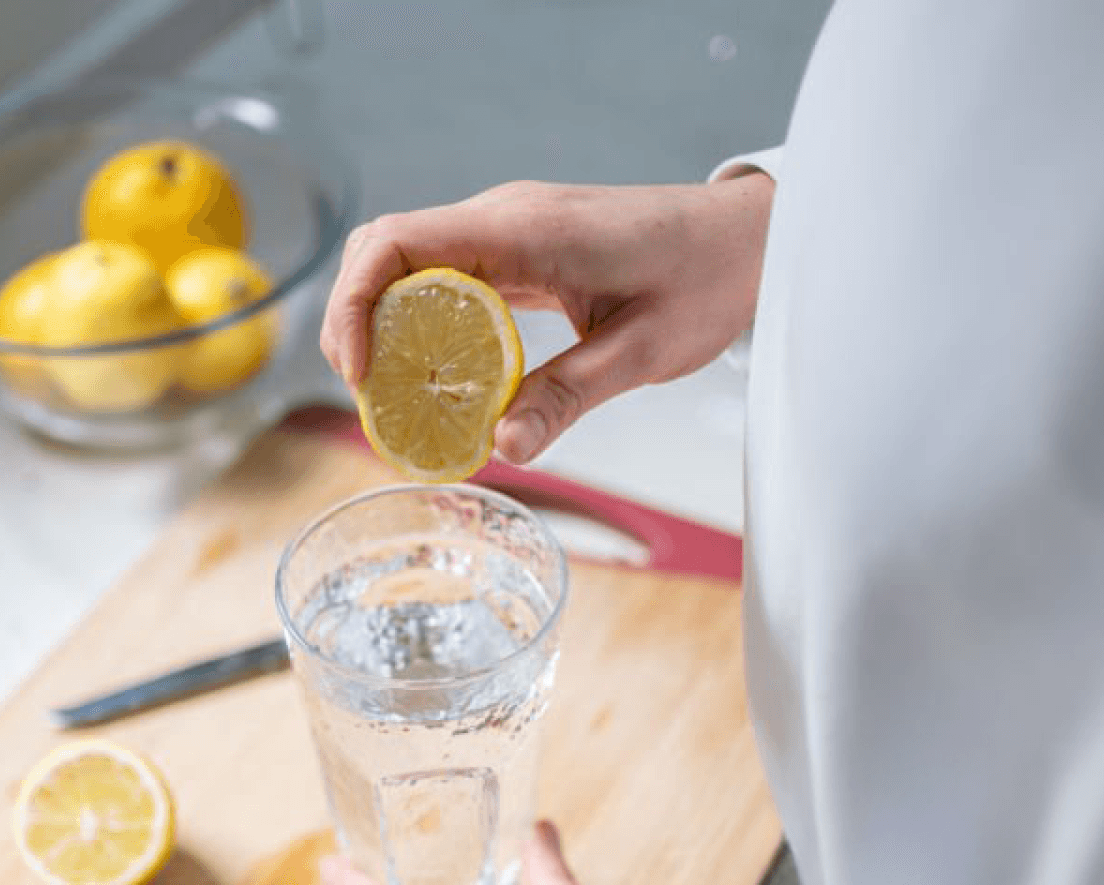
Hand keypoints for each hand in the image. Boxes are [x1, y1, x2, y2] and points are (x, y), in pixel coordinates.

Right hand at [320, 176, 773, 462]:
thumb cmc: (706, 280)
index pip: (399, 242)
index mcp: (525, 229)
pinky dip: (423, 318)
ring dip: (384, 320)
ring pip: (409, 260)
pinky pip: (447, 273)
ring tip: (393, 394)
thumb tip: (505, 449)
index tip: (360, 374)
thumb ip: (569, 396)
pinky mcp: (520, 246)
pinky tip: (437, 372)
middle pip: (385, 249)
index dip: (355, 304)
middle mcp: (504, 217)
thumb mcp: (642, 351)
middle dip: (356, 319)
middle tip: (370, 398)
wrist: (749, 237)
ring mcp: (509, 228)